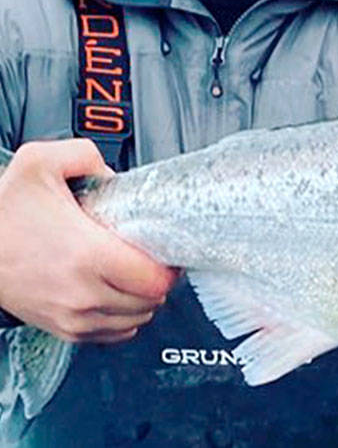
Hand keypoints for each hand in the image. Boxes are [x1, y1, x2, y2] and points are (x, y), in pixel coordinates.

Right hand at [0, 139, 175, 342]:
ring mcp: (72, 316)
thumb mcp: (39, 163)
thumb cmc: (3, 213)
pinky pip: (112, 334)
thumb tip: (111, 173)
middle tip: (151, 259)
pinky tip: (119, 295)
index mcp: (88, 256)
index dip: (169, 264)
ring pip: (135, 320)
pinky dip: (123, 317)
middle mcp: (82, 293)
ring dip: (142, 299)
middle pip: (151, 301)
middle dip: (158, 279)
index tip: (165, 250)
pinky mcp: (61, 328)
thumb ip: (84, 155)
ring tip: (135, 275)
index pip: (156, 280)